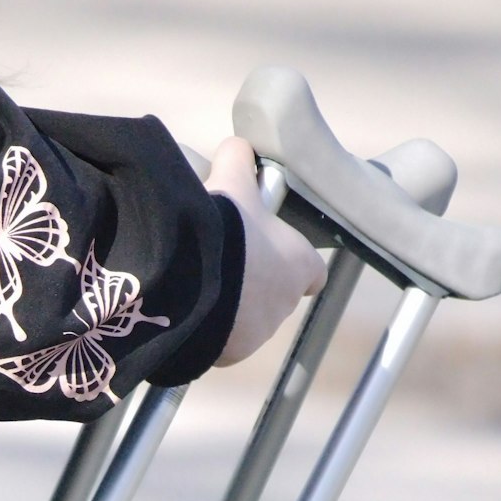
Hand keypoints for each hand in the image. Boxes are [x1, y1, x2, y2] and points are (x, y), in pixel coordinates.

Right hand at [205, 137, 326, 366]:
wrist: (190, 277)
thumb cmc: (223, 228)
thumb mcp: (232, 184)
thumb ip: (239, 162)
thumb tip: (237, 146)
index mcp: (299, 265)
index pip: (312, 272)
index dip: (294, 263)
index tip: (272, 255)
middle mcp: (286, 304)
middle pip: (275, 295)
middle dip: (253, 283)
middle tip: (222, 263)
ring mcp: (259, 334)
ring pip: (246, 321)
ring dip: (231, 308)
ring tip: (199, 285)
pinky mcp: (230, 354)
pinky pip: (221, 341)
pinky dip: (209, 330)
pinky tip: (188, 309)